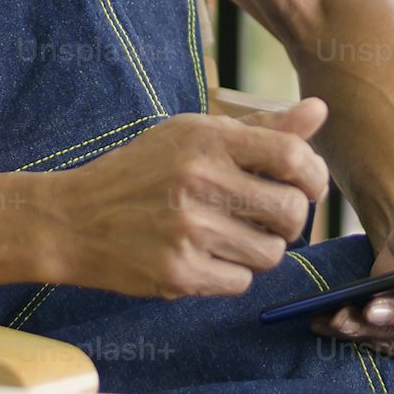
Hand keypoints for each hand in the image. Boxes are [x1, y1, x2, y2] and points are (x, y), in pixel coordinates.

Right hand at [36, 101, 328, 297]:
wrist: (72, 219)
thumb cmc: (142, 172)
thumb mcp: (193, 135)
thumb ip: (261, 128)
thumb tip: (320, 111)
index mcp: (207, 139)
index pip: (294, 156)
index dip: (314, 176)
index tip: (307, 185)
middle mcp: (199, 181)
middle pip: (292, 211)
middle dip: (290, 220)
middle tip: (268, 218)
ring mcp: (189, 230)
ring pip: (270, 253)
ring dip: (259, 250)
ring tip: (228, 236)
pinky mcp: (179, 273)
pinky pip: (241, 282)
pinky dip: (232, 275)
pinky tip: (204, 256)